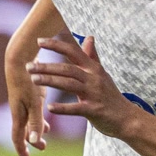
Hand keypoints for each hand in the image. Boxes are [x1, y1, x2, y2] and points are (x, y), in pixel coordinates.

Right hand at [5, 55, 46, 155]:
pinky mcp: (25, 92)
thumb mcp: (34, 102)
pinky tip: (44, 111)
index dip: (22, 149)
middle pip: (24, 129)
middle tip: (43, 147)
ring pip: (28, 118)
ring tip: (47, 131)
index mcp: (18, 113)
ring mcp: (21, 100)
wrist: (18, 58)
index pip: (17, 137)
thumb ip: (36, 121)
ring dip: (36, 126)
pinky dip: (38, 114)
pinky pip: (31, 108)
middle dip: (32, 139)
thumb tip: (34, 141)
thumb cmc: (27, 80)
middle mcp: (18, 109)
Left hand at [27, 34, 143, 139]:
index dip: (56, 45)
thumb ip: (92, 57)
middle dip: (47, 67)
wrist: (127, 118)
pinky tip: (50, 107)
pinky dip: (63, 108)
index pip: (73, 52)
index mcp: (93, 68)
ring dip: (51, 81)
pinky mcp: (95, 110)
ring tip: (34, 80)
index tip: (39, 41)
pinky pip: (77, 108)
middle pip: (67, 68)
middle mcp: (94, 78)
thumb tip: (89, 37)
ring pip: (69, 84)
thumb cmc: (110, 96)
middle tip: (28, 66)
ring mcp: (95, 94)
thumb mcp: (102, 74)